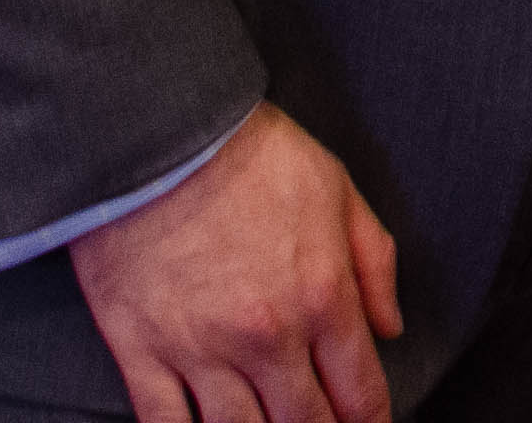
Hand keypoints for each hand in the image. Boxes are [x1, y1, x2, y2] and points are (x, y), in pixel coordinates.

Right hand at [66, 104, 402, 422]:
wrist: (158, 136)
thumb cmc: (249, 155)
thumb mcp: (338, 191)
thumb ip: (374, 263)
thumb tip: (390, 327)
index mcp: (322, 298)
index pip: (359, 390)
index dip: (369, 419)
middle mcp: (267, 338)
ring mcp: (201, 352)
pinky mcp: (142, 353)